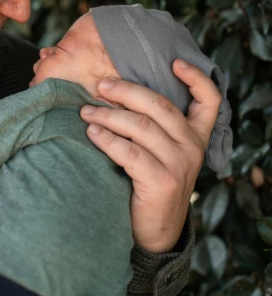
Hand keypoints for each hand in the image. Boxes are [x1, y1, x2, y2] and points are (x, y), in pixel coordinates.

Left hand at [80, 59, 221, 252]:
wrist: (154, 233)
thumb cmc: (148, 183)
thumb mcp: (160, 152)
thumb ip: (151, 126)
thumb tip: (113, 92)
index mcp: (196, 136)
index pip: (210, 100)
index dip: (196, 78)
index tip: (175, 62)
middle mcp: (192, 147)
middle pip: (159, 105)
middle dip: (126, 91)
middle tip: (100, 86)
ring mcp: (180, 164)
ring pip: (140, 126)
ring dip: (108, 115)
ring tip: (86, 112)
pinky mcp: (162, 182)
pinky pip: (129, 152)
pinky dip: (107, 139)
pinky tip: (92, 134)